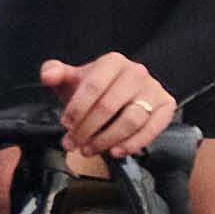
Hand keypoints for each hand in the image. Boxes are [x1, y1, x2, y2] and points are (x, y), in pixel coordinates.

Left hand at [41, 53, 180, 160]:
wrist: (125, 93)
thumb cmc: (98, 88)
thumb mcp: (73, 79)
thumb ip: (55, 73)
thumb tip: (48, 75)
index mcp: (113, 62)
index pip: (93, 86)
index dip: (77, 109)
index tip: (66, 125)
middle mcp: (136, 72)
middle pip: (109, 106)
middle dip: (87, 129)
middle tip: (74, 143)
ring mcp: (153, 90)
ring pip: (130, 120)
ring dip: (107, 140)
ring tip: (90, 149)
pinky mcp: (166, 106)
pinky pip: (151, 129)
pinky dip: (133, 144)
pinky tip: (116, 151)